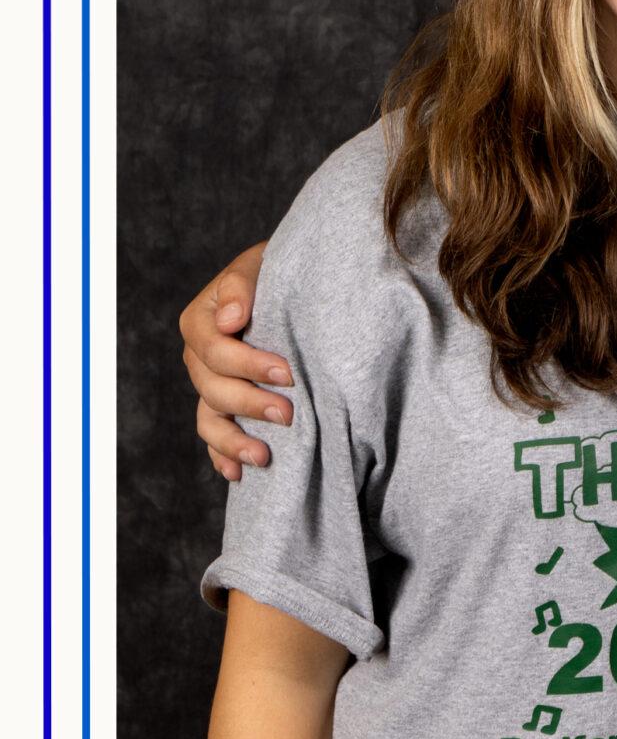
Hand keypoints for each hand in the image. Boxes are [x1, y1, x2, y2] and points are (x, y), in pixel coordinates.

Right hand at [178, 242, 282, 480]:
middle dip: (250, 403)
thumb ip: (241, 286)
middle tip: (289, 413)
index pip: (215, 351)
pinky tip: (238, 473)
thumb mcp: (260, 265)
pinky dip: (223, 455)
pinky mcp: (225, 405)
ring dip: (234, 441)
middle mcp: (199, 357)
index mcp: (202, 321)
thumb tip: (233, 319)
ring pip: (210, 419)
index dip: (248, 364)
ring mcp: (210, 384)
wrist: (295, 284)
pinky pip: (215, 435)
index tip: (287, 372)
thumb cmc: (278, 272)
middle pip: (213, 389)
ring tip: (263, 457)